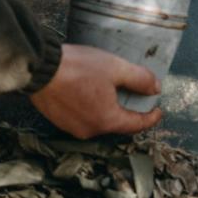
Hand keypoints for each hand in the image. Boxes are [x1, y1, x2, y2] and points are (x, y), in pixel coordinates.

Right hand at [29, 44, 161, 138]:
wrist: (39, 69)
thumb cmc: (77, 68)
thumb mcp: (116, 68)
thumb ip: (139, 79)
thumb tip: (155, 88)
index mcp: (106, 120)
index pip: (136, 125)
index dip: (151, 118)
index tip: (158, 110)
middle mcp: (90, 130)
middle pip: (116, 122)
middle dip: (128, 110)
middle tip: (134, 94)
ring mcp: (72, 127)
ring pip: (98, 119)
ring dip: (107, 107)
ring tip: (110, 89)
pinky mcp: (59, 120)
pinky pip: (82, 116)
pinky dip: (91, 106)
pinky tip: (89, 90)